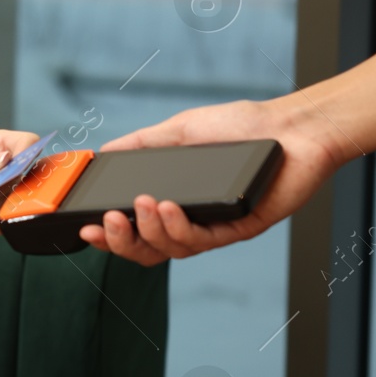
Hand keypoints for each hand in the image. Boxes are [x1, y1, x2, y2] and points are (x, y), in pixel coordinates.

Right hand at [76, 97, 343, 265]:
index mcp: (174, 203)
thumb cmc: (242, 126)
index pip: (134, 231)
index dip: (107, 236)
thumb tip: (104, 153)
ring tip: (142, 205)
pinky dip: (178, 227)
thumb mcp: (179, 130)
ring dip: (149, 231)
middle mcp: (192, 220)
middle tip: (107, 222)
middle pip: (146, 250)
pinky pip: (201, 241)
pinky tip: (168, 207)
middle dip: (120, 242)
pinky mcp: (239, 229)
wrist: (290, 126)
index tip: (85, 227)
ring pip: (170, 250)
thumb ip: (142, 144)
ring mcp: (215, 227)